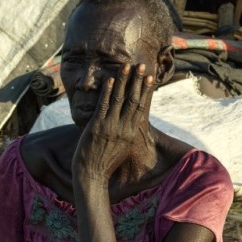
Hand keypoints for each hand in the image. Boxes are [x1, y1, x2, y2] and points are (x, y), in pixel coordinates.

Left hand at [72, 63, 155, 184]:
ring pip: (119, 99)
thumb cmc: (105, 164)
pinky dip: (106, 91)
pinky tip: (109, 79)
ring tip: (126, 65)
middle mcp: (124, 128)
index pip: (141, 107)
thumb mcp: (121, 148)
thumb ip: (125, 134)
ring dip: (123, 80)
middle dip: (137, 80)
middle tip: (142, 65)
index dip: (145, 90)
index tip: (149, 77)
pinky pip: (103, 105)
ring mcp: (110, 126)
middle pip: (133, 99)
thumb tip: (127, 123)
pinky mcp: (96, 127)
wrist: (92, 176)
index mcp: (131, 133)